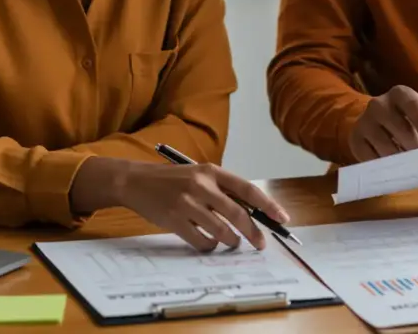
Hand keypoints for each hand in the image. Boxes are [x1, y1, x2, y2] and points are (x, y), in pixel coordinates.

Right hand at [70, 157, 289, 250]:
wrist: (135, 181)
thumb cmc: (172, 180)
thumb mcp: (199, 175)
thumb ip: (222, 191)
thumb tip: (252, 215)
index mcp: (212, 171)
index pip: (248, 189)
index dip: (268, 205)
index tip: (282, 219)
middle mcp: (201, 185)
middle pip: (238, 214)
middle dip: (254, 232)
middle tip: (261, 244)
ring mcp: (187, 203)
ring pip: (222, 231)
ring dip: (231, 241)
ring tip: (230, 241)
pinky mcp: (174, 220)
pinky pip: (202, 241)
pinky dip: (209, 246)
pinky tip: (208, 242)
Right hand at [349, 85, 417, 161]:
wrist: (378, 122)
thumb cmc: (411, 118)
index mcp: (400, 94)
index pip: (412, 104)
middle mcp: (378, 104)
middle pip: (399, 128)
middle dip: (416, 146)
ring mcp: (364, 121)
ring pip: (385, 146)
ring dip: (401, 160)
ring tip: (414, 168)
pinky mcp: (355, 139)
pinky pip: (371, 157)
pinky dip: (385, 167)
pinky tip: (395, 170)